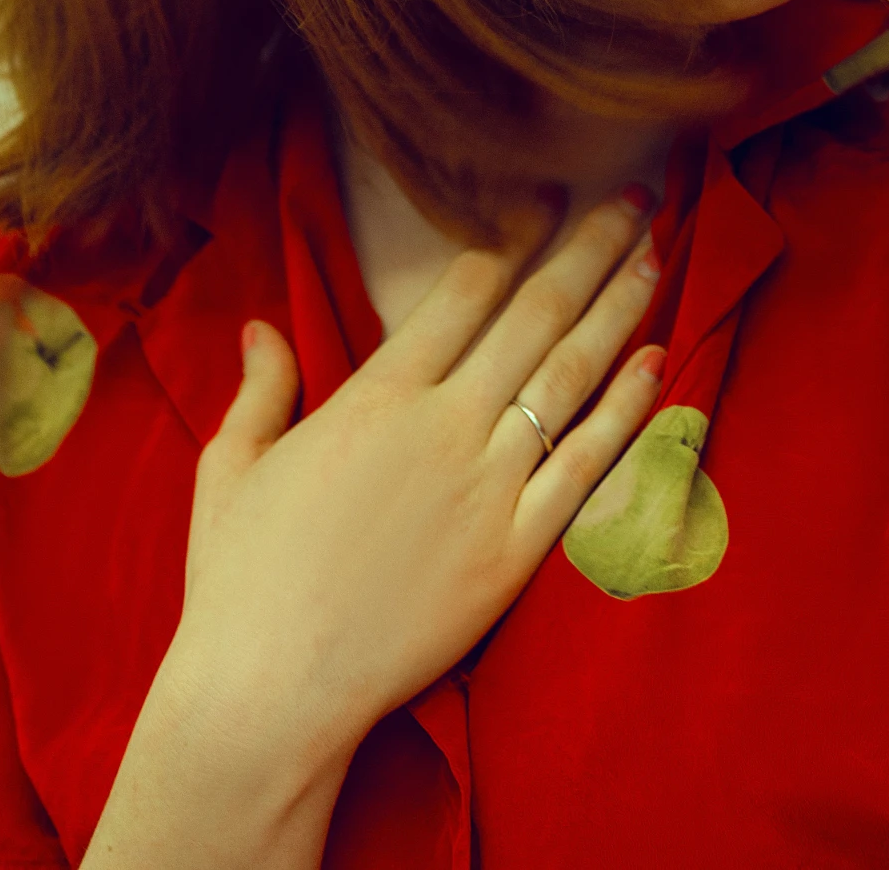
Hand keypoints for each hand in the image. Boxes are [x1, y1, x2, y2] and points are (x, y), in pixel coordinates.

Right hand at [166, 186, 663, 774]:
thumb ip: (262, 390)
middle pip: (535, 314)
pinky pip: (586, 467)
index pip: (465, 289)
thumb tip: (262, 327)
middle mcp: (444, 426)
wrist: (269, 693)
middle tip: (635, 199)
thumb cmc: (239, 582)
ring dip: (618, 310)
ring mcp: (487, 488)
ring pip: (570, 377)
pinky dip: (626, 410)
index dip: (512, 233)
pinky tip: (656, 362)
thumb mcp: (231, 467)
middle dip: (589, 248)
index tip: (547, 196)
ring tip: (655, 254)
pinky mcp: (515, 552)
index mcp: (376, 395)